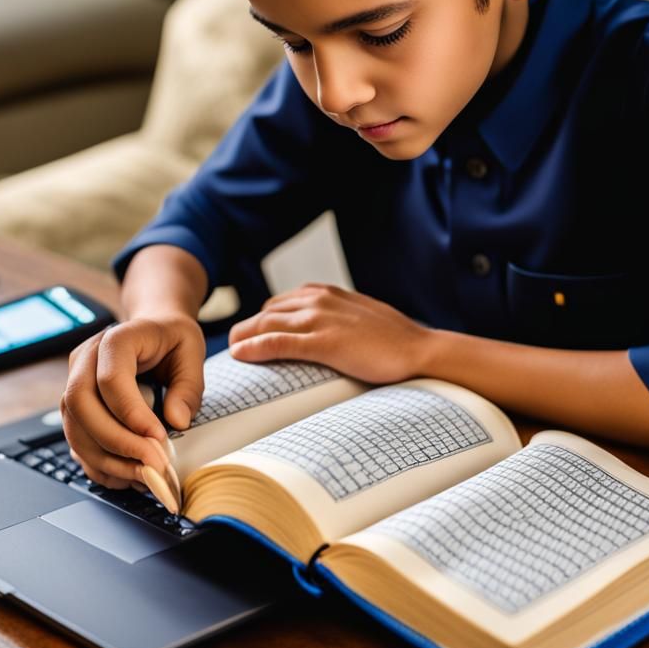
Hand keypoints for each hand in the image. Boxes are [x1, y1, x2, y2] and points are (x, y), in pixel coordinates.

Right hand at [60, 314, 205, 488]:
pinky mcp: (76, 410)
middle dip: (116, 442)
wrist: (154, 331)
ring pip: (74, 429)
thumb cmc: (171, 339)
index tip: (159, 437)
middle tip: (152, 463)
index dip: (131, 413)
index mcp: (116, 339)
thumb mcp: (192, 351)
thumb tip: (177, 421)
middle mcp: (86, 359)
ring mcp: (75, 384)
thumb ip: (189, 386)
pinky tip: (129, 475)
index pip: (110, 379)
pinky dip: (101, 465)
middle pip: (80, 405)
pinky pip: (78, 443)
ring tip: (145, 475)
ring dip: (108, 460)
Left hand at [227, 283, 430, 384]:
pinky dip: (256, 347)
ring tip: (229, 353)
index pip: (279, 303)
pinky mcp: (325, 341)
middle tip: (231, 348)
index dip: (260, 321)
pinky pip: (280, 342)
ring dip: (243, 337)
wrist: (420, 350)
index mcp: (325, 293)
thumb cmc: (393, 339)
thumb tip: (317, 332)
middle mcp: (318, 299)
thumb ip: (333, 318)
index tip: (248, 336)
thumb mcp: (357, 318)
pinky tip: (240, 354)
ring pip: (267, 324)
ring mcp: (321, 319)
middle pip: (267, 312)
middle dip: (246, 329)